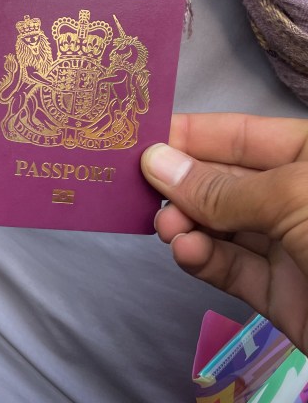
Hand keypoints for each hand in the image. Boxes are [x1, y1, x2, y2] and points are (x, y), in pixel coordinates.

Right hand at [141, 113, 307, 350]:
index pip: (243, 134)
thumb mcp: (296, 199)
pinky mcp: (283, 295)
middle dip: (182, 182)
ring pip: (221, 226)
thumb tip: (155, 161)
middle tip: (137, 186)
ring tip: (165, 227)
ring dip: (186, 223)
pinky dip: (201, 259)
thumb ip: (222, 186)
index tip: (138, 135)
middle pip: (225, 180)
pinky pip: (231, 269)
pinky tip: (185, 251)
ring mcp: (291, 248)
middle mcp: (299, 198)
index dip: (192, 133)